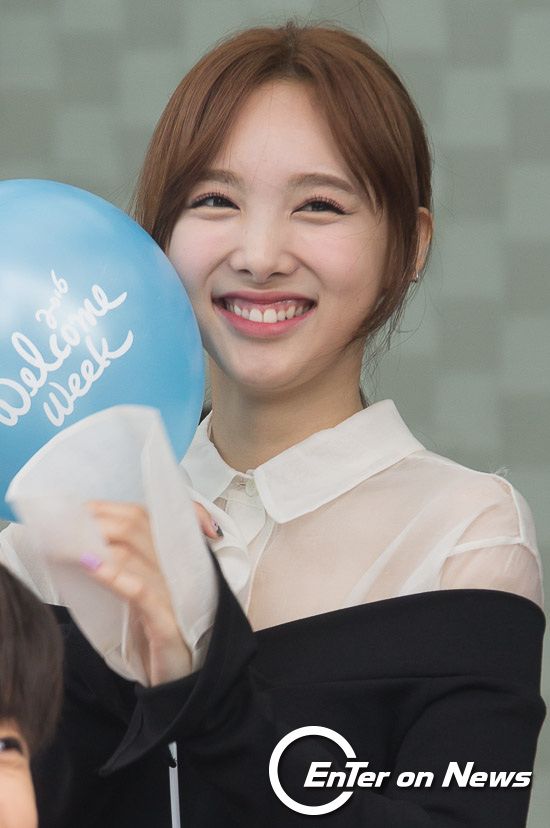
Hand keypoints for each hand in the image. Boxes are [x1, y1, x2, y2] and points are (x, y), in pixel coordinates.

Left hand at [79, 500, 218, 685]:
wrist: (181, 681)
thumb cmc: (156, 634)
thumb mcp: (138, 593)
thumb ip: (121, 566)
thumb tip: (81, 546)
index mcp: (171, 556)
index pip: (141, 515)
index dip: (106, 508)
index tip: (74, 511)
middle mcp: (177, 566)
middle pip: (136, 524)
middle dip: (95, 519)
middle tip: (62, 524)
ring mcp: (175, 591)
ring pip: (135, 550)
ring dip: (94, 542)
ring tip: (64, 542)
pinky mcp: (168, 621)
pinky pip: (141, 590)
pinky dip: (114, 574)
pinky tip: (90, 566)